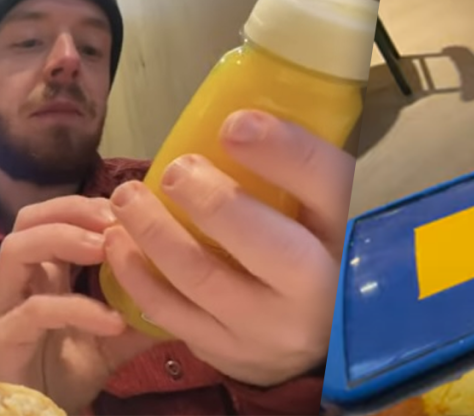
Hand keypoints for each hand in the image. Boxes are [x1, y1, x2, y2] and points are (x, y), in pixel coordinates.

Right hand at [0, 196, 154, 413]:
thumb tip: (193, 289)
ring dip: (63, 239)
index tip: (135, 209)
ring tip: (106, 249)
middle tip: (117, 220)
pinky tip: (113, 321)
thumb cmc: (71, 370)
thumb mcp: (119, 336)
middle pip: (29, 218)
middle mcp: (19, 280)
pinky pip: (35, 310)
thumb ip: (147, 310)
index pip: (57, 215)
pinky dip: (76, 308)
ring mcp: (4, 307)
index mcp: (45, 270)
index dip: (92, 204)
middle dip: (73, 210)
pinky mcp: (0, 339)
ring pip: (15, 250)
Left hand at [104, 109, 350, 386]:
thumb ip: (292, 169)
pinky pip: (173, 315)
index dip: (282, 153)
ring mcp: (274, 330)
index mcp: (352, 235)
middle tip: (173, 170)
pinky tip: (121, 245)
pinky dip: (138, 277)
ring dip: (155, 233)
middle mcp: (322, 290)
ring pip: (205, 280)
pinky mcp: (232, 356)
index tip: (234, 124)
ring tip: (126, 198)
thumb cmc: (314, 250)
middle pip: (268, 245)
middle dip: (212, 202)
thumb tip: (234, 117)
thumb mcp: (320, 208)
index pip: (328, 188)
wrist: (317, 336)